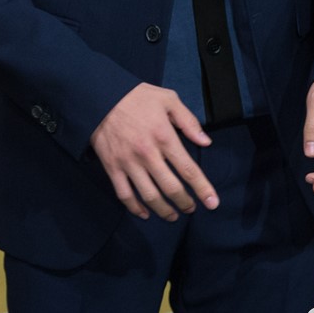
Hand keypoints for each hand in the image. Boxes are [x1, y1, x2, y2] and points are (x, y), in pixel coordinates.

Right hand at [90, 82, 219, 220]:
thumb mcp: (168, 99)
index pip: (188, 169)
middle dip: (185, 203)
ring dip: (164, 210)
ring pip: (149, 196)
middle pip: (171, 188)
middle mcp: (148, 154)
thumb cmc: (137, 97)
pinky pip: (124, 195)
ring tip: (173, 216)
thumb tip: (205, 142)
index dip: (202, 188)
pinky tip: (145, 213)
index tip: (212, 202)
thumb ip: (188, 121)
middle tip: (192, 209)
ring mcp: (129, 163)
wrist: (101, 96)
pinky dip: (135, 208)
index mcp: (164, 136)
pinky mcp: (112, 168)